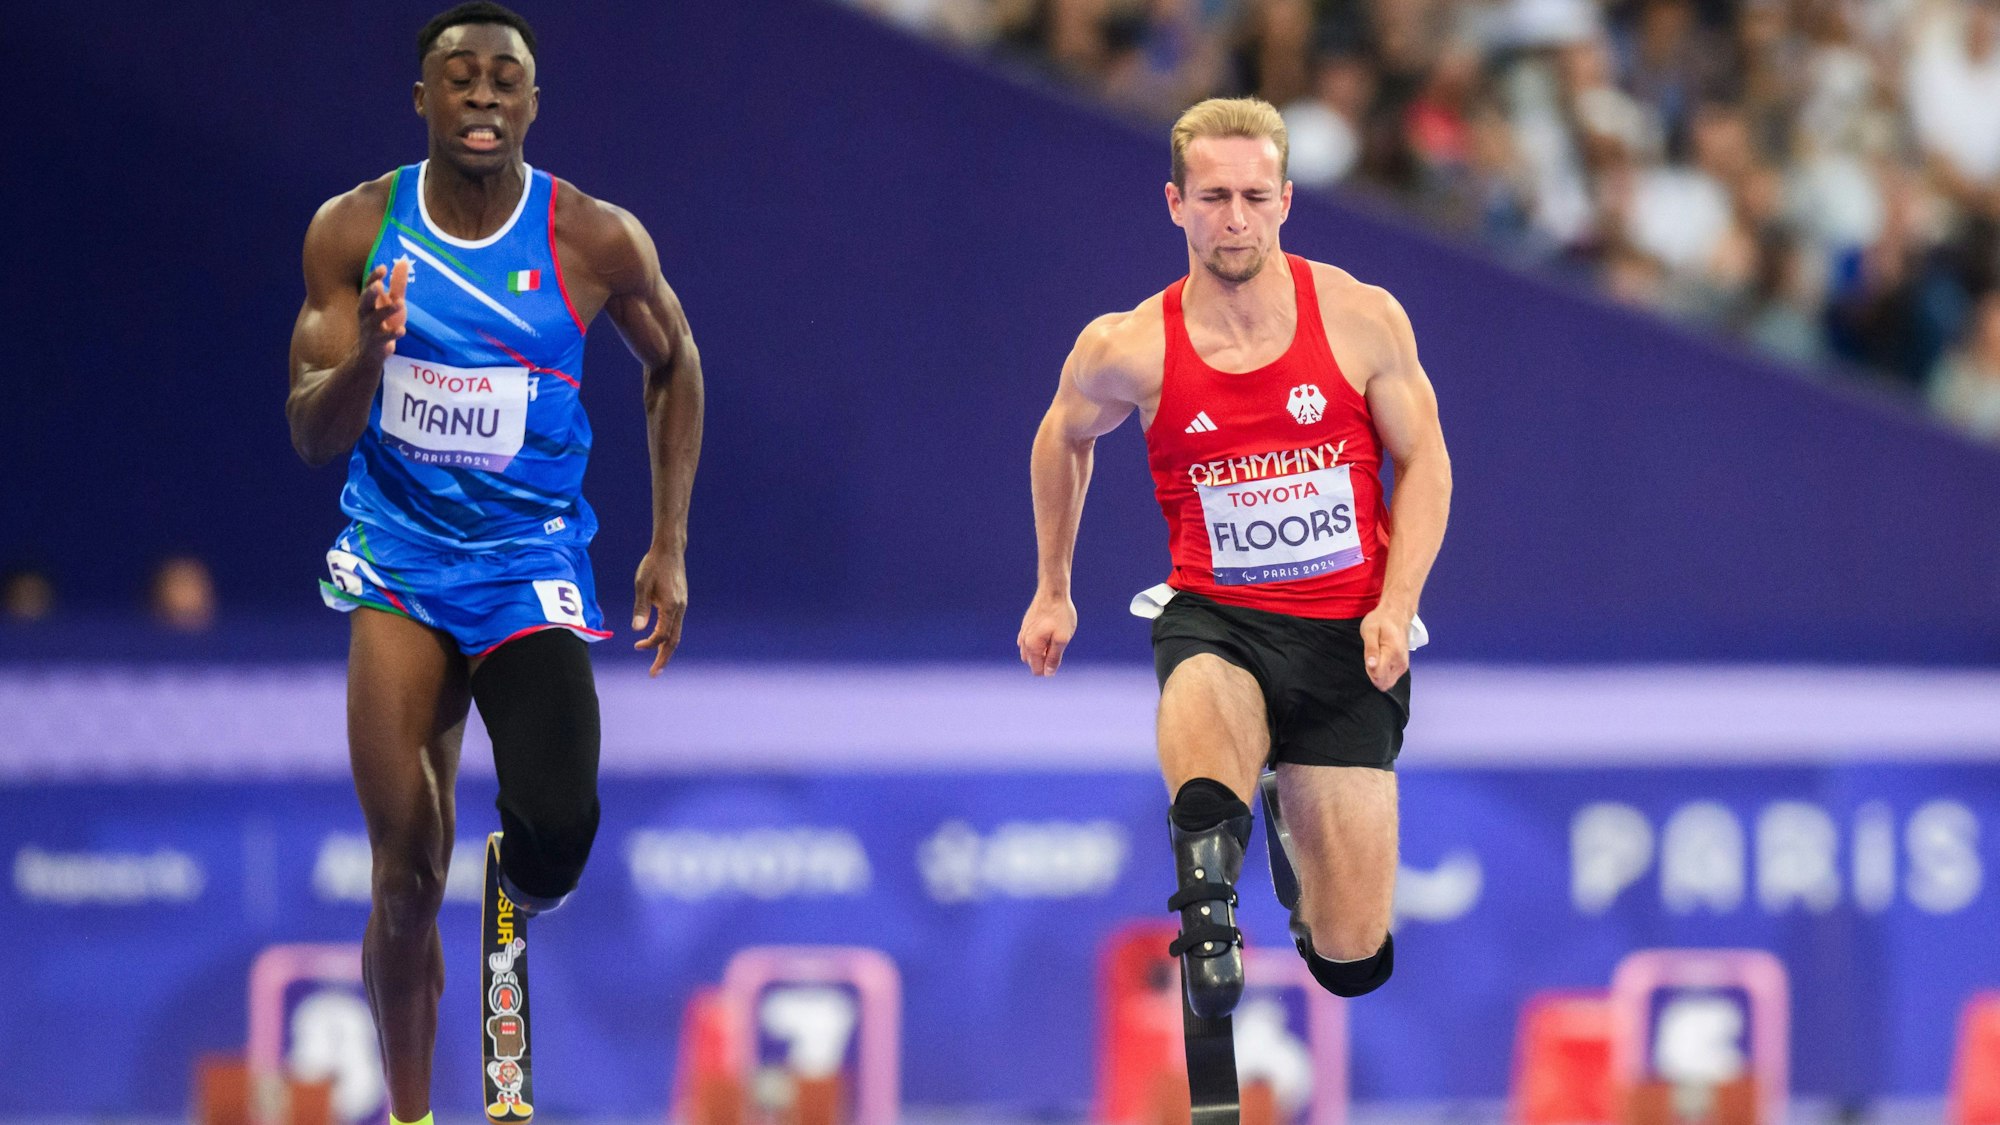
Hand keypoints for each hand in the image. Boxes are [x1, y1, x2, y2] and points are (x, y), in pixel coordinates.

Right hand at [357, 259, 408, 361]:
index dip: (374, 277)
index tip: (383, 267)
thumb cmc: (383, 321)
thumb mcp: (391, 301)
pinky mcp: (377, 344)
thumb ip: (397, 283)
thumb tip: (403, 261)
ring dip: (387, 310)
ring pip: (375, 319)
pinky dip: (392, 334)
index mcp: (369, 302)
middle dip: (371, 292)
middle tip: (379, 285)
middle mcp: (366, 314)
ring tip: (400, 303)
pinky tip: (402, 330)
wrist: (371, 352)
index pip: (369, 287)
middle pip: (365, 301)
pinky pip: (384, 339)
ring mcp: (370, 329)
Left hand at [631, 547, 687, 676]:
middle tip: (654, 674)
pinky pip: (676, 625)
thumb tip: (637, 630)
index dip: (650, 644)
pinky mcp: (680, 603)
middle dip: (664, 658)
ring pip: (676, 634)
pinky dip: (668, 637)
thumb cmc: (653, 566)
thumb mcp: (641, 585)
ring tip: (657, 662)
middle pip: (674, 641)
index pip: (662, 635)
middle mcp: (680, 609)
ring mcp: (682, 606)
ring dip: (666, 649)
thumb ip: (640, 608)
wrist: (670, 550)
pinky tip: (660, 641)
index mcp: (671, 606)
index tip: (636, 646)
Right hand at [1017, 590, 1077, 675]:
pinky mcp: (1025, 625)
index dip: (1050, 669)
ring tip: (1053, 638)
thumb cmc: (1060, 615)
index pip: (1037, 670)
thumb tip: (1048, 674)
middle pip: (1033, 662)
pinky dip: (1037, 642)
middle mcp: (1023, 642)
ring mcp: (1023, 633)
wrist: (1053, 591)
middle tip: (1058, 644)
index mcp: (1032, 647)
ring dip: (1041, 651)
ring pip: (1029, 652)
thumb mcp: (1062, 639)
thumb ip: (1054, 658)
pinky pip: (1028, 642)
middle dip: (1045, 659)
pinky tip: (1047, 632)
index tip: (1060, 655)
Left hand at [1358, 603, 1410, 691]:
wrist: (1397, 614)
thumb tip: (1371, 665)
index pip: (1378, 676)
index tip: (1369, 657)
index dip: (1369, 670)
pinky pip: (1390, 679)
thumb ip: (1370, 649)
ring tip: (1375, 656)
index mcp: (1392, 653)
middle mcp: (1400, 663)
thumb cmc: (1381, 621)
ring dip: (1377, 674)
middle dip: (1372, 674)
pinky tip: (1380, 659)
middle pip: (1382, 683)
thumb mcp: (1369, 630)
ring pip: (1386, 683)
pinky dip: (1383, 674)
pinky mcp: (1403, 667)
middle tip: (1371, 656)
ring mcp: (1403, 666)